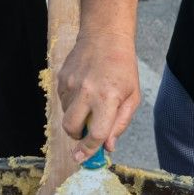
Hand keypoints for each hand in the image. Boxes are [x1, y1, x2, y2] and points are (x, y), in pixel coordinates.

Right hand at [57, 33, 140, 160]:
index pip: (97, 133)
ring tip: (90, 103)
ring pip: (66, 115)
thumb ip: (120, 123)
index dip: (89, 150)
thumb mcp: (132, 96)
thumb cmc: (123, 67)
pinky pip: (62, 101)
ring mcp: (71, 84)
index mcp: (108, 97)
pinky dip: (71, 104)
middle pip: (71, 128)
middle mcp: (86, 92)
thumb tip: (108, 146)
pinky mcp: (61, 78)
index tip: (82, 158)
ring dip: (76, 118)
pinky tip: (84, 90)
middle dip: (77, 137)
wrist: (105, 36)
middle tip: (86, 134)